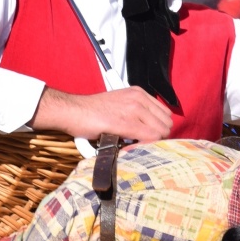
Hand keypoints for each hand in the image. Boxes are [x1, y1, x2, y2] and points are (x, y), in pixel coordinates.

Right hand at [30, 86, 172, 142]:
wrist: (73, 111)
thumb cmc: (93, 111)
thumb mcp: (120, 103)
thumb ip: (135, 111)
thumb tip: (149, 128)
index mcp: (139, 93)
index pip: (165, 113)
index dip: (160, 128)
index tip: (150, 136)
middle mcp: (139, 99)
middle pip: (166, 123)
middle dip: (159, 136)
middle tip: (144, 143)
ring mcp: (133, 109)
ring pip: (160, 131)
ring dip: (152, 141)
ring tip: (138, 144)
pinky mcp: (125, 123)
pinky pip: (149, 137)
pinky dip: (145, 145)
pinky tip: (134, 146)